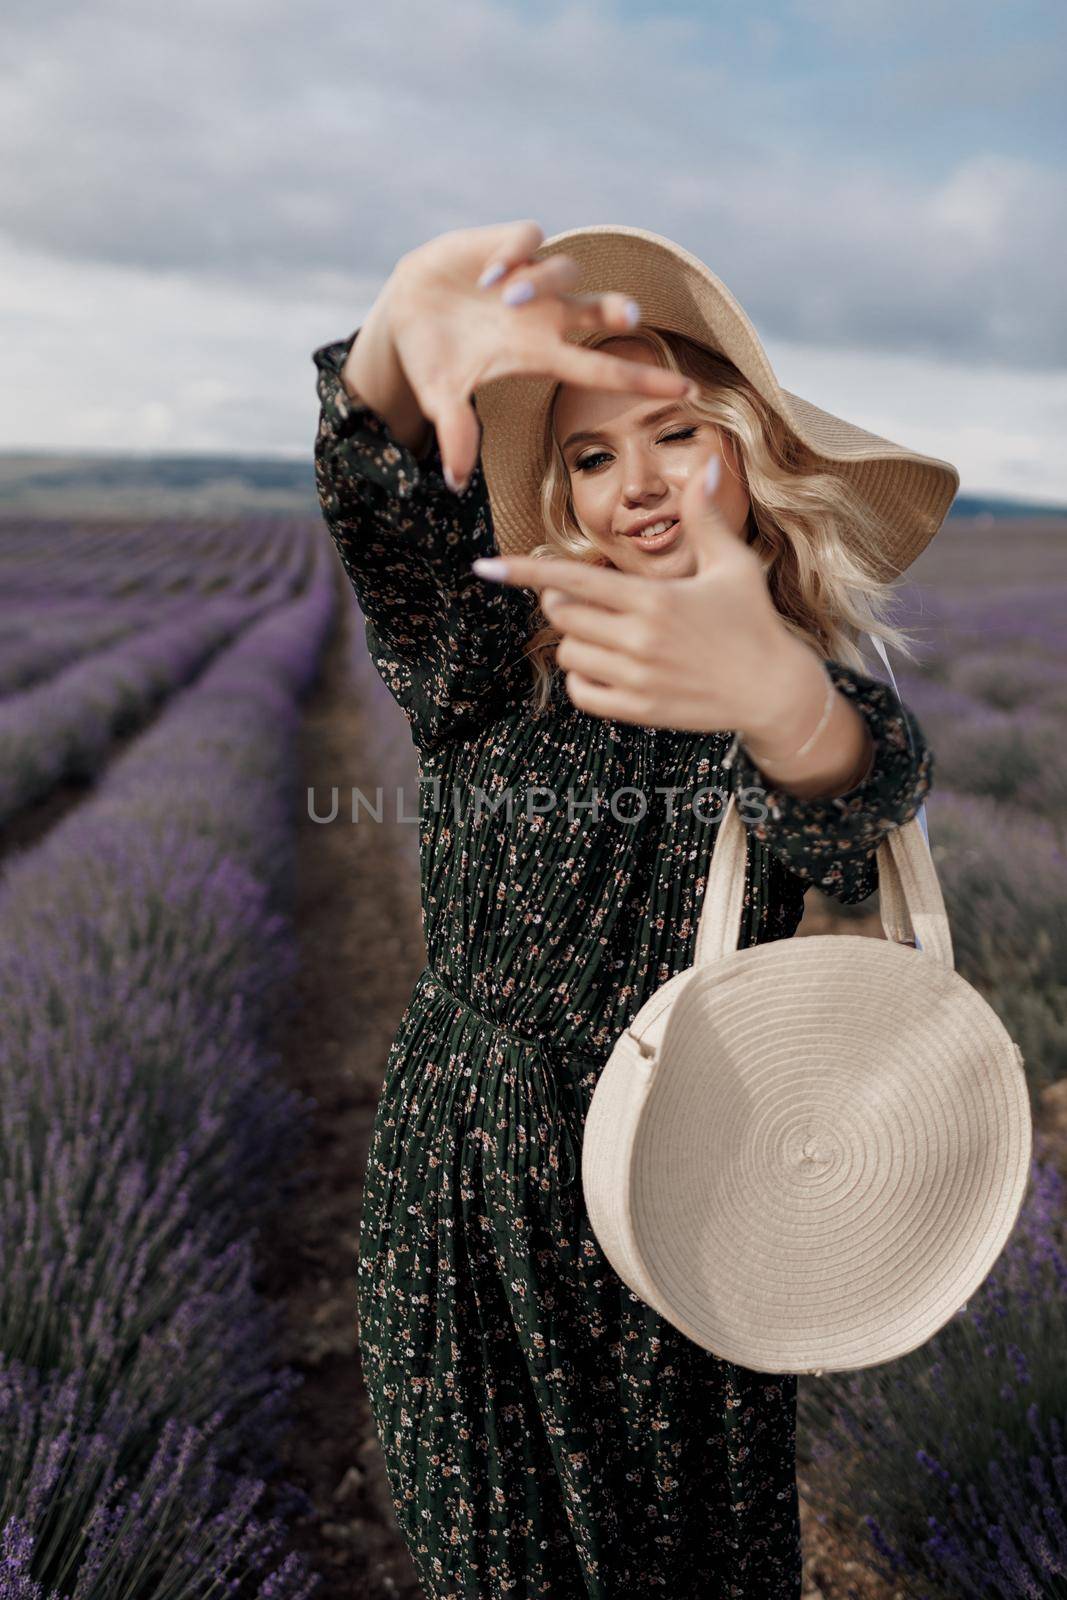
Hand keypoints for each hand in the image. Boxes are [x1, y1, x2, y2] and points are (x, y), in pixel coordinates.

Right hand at [381, 220, 697, 491]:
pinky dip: (516, 255)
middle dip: (616, 310)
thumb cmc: (434, 358)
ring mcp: (530, 277)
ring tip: (507, 298)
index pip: (603, 369)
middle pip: (600, 310)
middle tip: (629, 315)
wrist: (406, 307)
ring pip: (564, 271)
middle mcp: (546, 314)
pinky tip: (491, 276)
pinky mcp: (507, 244)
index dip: (644, 380)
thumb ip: (455, 432)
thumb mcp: (442, 396)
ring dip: (541, 283)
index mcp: (541, 353)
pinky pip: (528, 239)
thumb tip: (455, 483)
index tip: (688, 391)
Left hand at [472, 452, 815, 737]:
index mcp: (654, 599)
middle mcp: (639, 640)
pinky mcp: (637, 710)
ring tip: (607, 631)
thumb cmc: (753, 622)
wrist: (773, 692)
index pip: (572, 579)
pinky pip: (580, 692)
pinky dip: (581, 677)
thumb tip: (710, 462)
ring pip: (567, 653)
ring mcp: (636, 679)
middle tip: (592, 598)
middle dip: (563, 601)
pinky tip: (605, 664)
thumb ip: (707, 517)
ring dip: (575, 638)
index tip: (486, 566)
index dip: (525, 571)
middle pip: (561, 615)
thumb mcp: (734, 565)